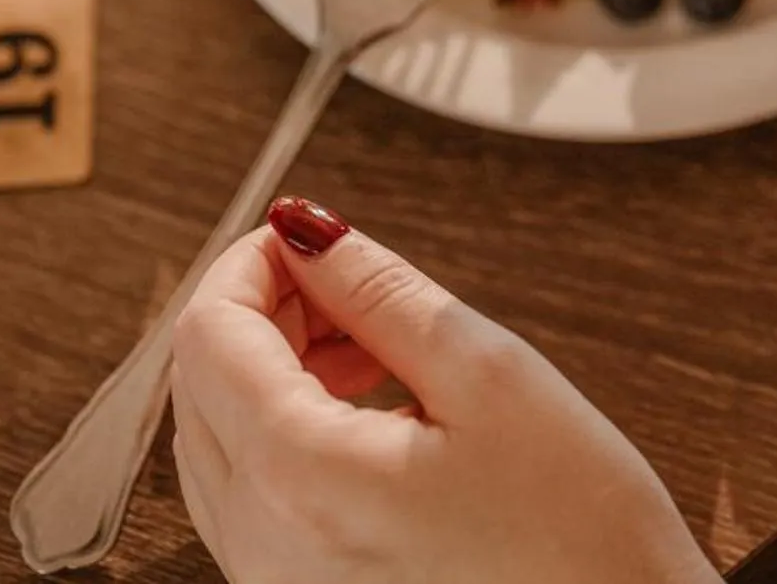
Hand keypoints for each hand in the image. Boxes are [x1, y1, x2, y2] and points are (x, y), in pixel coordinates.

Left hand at [169, 198, 716, 583]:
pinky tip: (367, 410)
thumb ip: (380, 291)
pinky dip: (285, 432)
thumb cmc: (579, 533)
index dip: (252, 262)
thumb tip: (307, 228)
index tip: (310, 237)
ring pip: (218, 440)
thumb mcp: (490, 376)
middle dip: (261, 312)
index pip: (207, 333)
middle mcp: (262, 544)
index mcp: (301, 478)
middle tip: (351, 283)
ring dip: (271, 370)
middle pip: (197, 386)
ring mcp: (272, 582)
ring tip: (372, 346)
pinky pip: (251, 495)